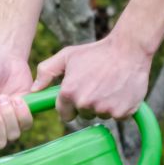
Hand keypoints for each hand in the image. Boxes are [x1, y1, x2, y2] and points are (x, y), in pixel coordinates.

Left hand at [31, 31, 152, 120]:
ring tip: (110, 85)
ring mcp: (104, 108)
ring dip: (104, 105)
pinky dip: (120, 106)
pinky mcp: (122, 112)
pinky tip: (121, 90)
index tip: (78, 95)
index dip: (71, 106)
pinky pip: (118, 116)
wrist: (130, 47)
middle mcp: (85, 103)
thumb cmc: (96, 52)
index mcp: (69, 92)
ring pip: (101, 115)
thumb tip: (33, 90)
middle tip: (97, 85)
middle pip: (83, 115)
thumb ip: (47, 71)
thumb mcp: (68, 56)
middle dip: (88, 104)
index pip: (64, 114)